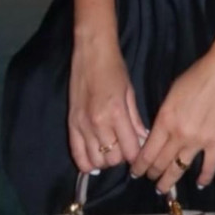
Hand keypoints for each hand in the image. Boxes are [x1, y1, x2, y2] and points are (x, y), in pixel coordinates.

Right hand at [68, 33, 148, 174]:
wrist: (91, 52)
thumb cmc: (114, 68)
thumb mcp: (130, 93)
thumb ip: (135, 120)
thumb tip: (144, 139)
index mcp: (116, 113)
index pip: (129, 150)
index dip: (137, 155)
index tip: (139, 150)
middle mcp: (98, 123)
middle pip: (112, 159)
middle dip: (121, 157)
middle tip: (124, 147)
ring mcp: (82, 125)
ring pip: (95, 161)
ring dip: (105, 159)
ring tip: (110, 150)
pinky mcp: (71, 124)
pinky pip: (77, 154)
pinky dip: (87, 162)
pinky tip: (95, 158)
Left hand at [129, 43, 214, 194]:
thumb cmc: (197, 75)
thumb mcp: (172, 93)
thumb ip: (164, 115)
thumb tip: (160, 130)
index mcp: (165, 120)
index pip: (147, 151)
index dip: (139, 166)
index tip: (135, 173)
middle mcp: (178, 135)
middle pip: (161, 163)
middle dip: (152, 174)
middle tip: (149, 179)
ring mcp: (198, 141)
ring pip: (179, 169)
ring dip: (170, 181)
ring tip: (164, 188)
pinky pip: (209, 165)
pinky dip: (204, 177)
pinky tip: (199, 184)